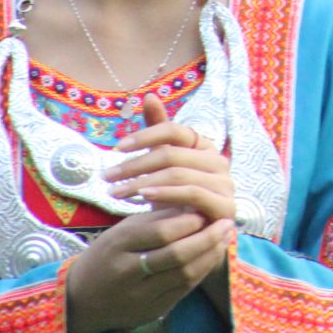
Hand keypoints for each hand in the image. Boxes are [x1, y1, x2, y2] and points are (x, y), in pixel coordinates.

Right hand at [64, 206, 232, 332]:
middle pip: (177, 255)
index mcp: (118, 244)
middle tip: (226, 223)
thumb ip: (154, 219)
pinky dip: (202, 271)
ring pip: (185, 274)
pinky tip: (212, 257)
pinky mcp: (152, 311)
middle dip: (207, 238)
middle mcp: (128, 272)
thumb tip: (192, 204)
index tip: (205, 208)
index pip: (161, 231)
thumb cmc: (106, 256)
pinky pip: (184, 290)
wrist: (81, 299)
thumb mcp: (122, 231)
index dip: (188, 221)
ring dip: (210, 255)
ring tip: (224, 238)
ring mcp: (140, 295)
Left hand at [106, 94, 236, 224]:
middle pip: (172, 154)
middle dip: (135, 164)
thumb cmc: (175, 200)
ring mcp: (225, 184)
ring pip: (178, 174)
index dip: (145, 135)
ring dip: (143, 182)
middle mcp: (219, 162)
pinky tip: (143, 197)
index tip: (116, 147)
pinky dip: (166, 193)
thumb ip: (157, 132)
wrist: (194, 237)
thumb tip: (149, 96)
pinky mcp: (225, 208)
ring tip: (116, 191)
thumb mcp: (163, 165)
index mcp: (205, 146)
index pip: (175, 130)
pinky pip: (192, 193)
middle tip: (107, 176)